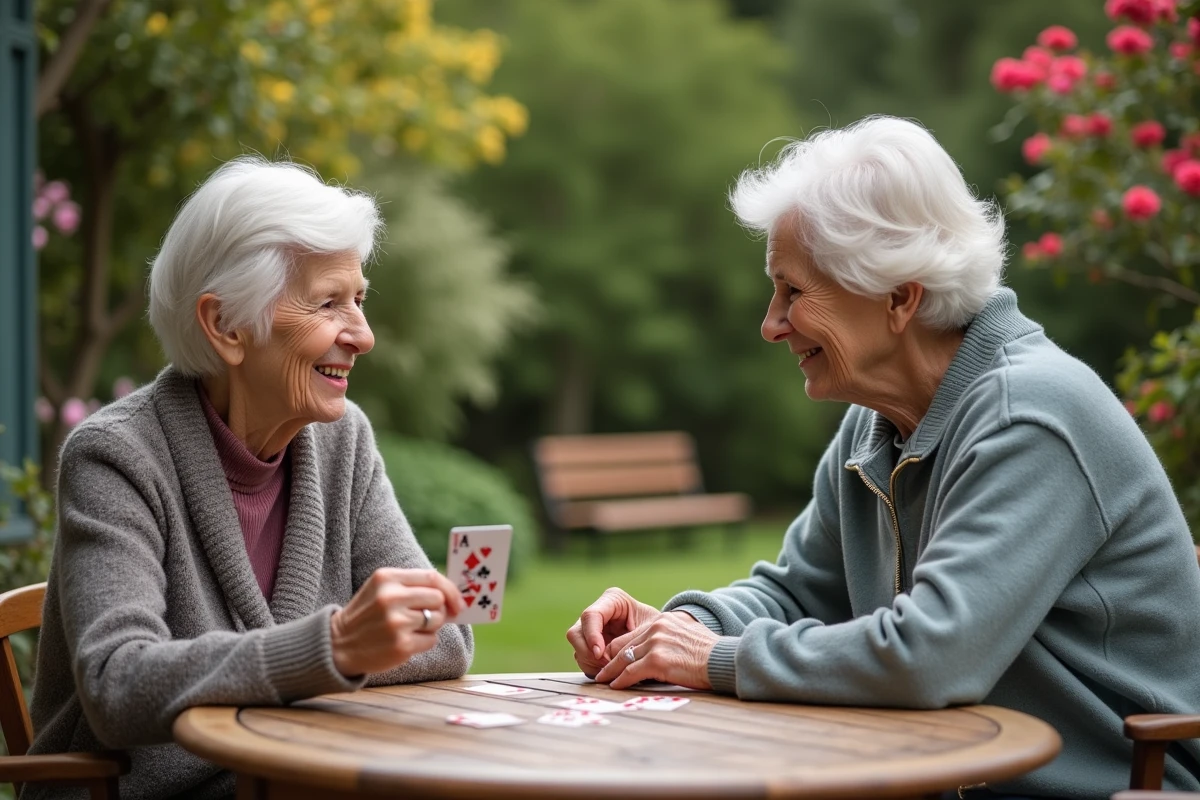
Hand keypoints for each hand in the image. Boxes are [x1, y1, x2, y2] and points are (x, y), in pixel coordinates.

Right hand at [330, 568, 465, 676]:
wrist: (337, 644)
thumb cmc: (367, 615)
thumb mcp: (381, 589)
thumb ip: (413, 587)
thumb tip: (453, 597)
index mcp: (386, 578)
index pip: (432, 577)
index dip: (450, 589)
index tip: (457, 601)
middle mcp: (391, 598)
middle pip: (437, 599)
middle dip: (438, 609)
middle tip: (425, 617)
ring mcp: (396, 623)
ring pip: (437, 620)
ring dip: (431, 626)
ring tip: (410, 628)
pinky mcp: (401, 646)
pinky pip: (431, 640)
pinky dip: (424, 641)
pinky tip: (405, 641)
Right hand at [565, 587, 661, 677]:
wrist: (662, 638)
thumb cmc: (658, 629)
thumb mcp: (649, 631)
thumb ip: (628, 641)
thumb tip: (608, 656)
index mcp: (612, 600)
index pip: (591, 615)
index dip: (592, 635)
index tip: (600, 654)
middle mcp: (597, 613)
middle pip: (576, 633)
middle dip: (589, 653)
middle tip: (606, 666)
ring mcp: (591, 630)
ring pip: (577, 648)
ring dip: (592, 663)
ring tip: (611, 671)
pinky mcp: (591, 646)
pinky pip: (583, 659)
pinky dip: (594, 669)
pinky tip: (610, 672)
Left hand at [593, 611, 717, 689]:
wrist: (723, 660)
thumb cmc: (710, 653)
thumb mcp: (687, 636)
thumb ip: (669, 639)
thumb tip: (659, 653)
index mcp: (663, 620)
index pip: (633, 635)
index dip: (619, 649)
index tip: (612, 659)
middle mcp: (656, 628)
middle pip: (624, 645)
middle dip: (611, 660)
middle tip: (602, 672)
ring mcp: (656, 643)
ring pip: (624, 659)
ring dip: (611, 672)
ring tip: (604, 681)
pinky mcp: (657, 660)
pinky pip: (631, 672)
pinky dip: (620, 680)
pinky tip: (615, 686)